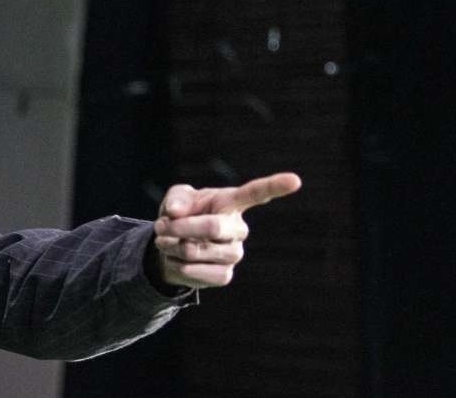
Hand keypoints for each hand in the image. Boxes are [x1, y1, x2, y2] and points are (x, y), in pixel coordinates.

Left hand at [153, 172, 301, 288]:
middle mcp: (238, 228)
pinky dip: (177, 265)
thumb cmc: (180, 214)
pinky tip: (177, 259)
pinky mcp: (224, 275)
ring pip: (197, 251)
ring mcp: (234, 253)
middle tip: (160, 226)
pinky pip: (198, 272)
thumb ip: (176, 200)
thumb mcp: (175, 199)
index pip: (256, 193)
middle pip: (212, 228)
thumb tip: (176, 212)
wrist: (170, 245)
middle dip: (179, 227)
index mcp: (231, 203)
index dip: (275, 186)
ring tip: (166, 241)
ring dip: (172, 246)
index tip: (295, 180)